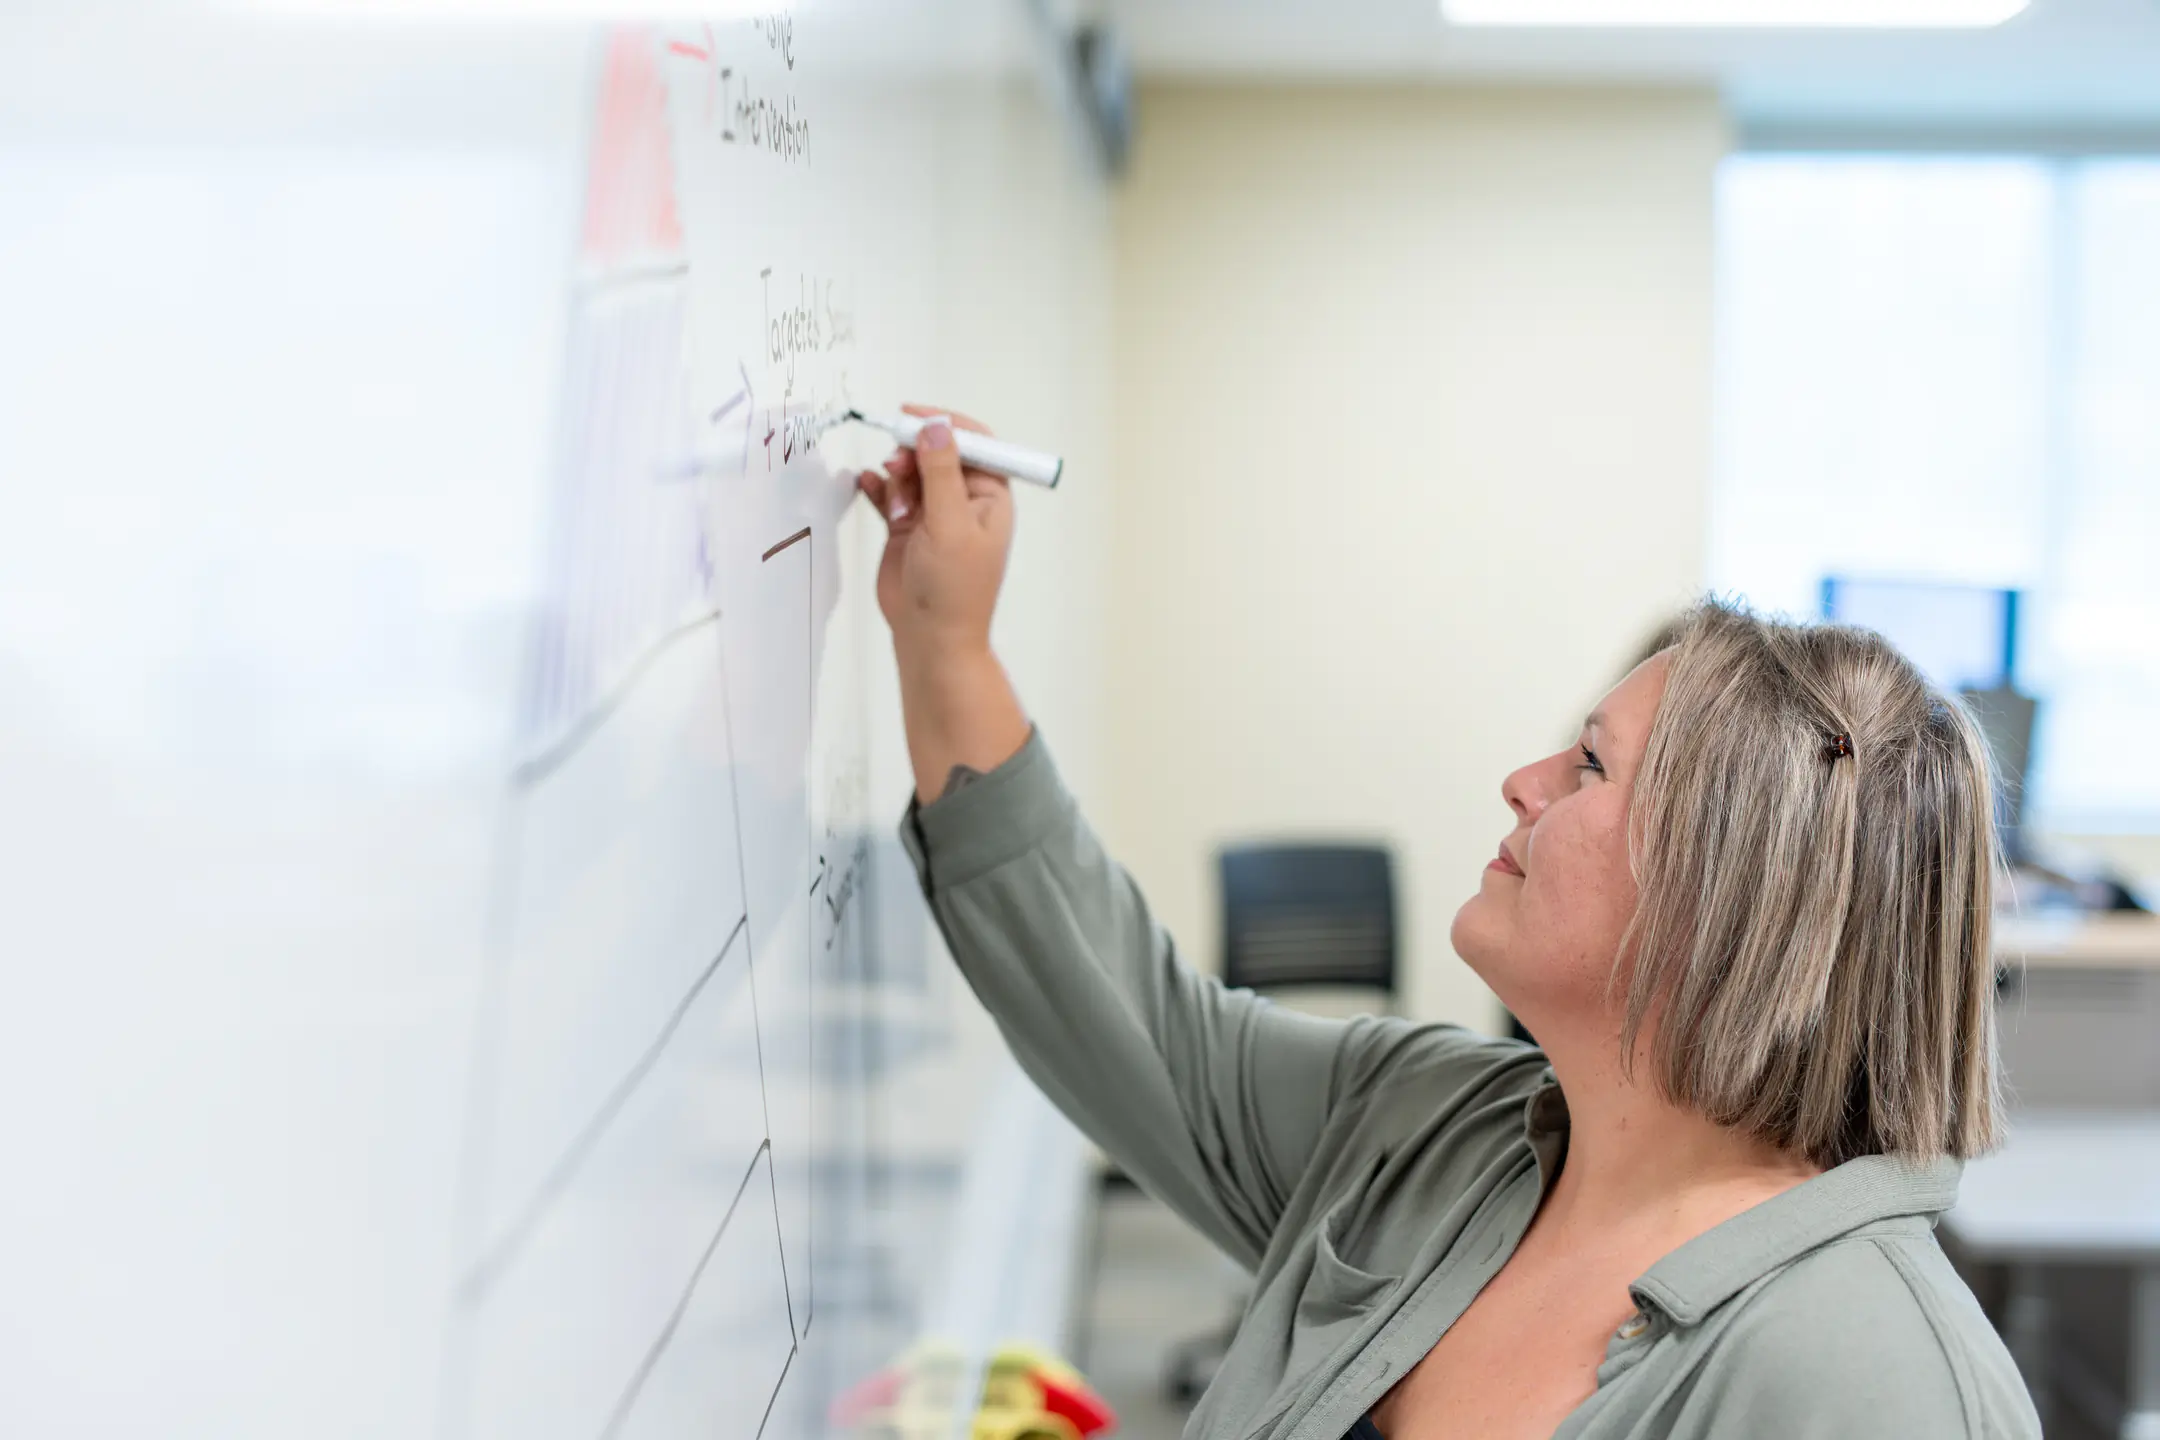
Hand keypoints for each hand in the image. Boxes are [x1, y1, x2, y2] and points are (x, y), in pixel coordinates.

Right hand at [856, 404, 1029, 798]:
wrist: (930, 637)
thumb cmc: (953, 589)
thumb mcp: (950, 524)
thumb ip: (941, 472)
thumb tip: (937, 425)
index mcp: (990, 497)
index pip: (973, 443)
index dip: (944, 424)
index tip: (913, 414)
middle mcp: (964, 500)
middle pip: (936, 452)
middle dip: (913, 453)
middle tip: (895, 462)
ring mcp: (934, 513)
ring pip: (911, 471)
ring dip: (897, 476)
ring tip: (894, 503)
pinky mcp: (907, 527)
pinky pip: (890, 493)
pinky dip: (878, 486)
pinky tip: (867, 484)